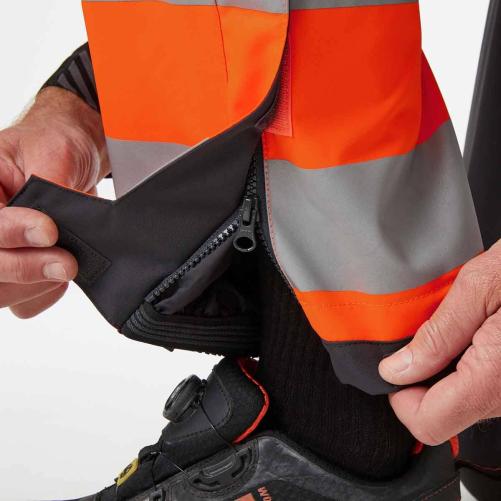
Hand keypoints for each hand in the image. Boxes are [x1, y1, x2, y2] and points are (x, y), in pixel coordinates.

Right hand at [0, 87, 108, 317]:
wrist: (75, 157)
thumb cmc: (56, 145)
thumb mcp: (51, 154)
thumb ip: (46, 191)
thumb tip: (51, 228)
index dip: (8, 234)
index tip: (48, 231)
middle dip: (22, 267)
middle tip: (65, 262)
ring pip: (0, 291)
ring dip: (35, 284)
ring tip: (67, 265)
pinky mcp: (19, 273)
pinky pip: (22, 303)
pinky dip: (43, 294)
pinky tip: (59, 278)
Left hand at [379, 240, 500, 444]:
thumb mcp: (479, 288)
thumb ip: (436, 335)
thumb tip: (397, 370)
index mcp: (493, 378)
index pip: (428, 422)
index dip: (400, 397)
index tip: (394, 367)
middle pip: (442, 414)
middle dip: (419, 381)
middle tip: (420, 341)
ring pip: (461, 402)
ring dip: (442, 371)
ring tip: (451, 331)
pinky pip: (480, 388)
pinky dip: (464, 366)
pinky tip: (470, 335)